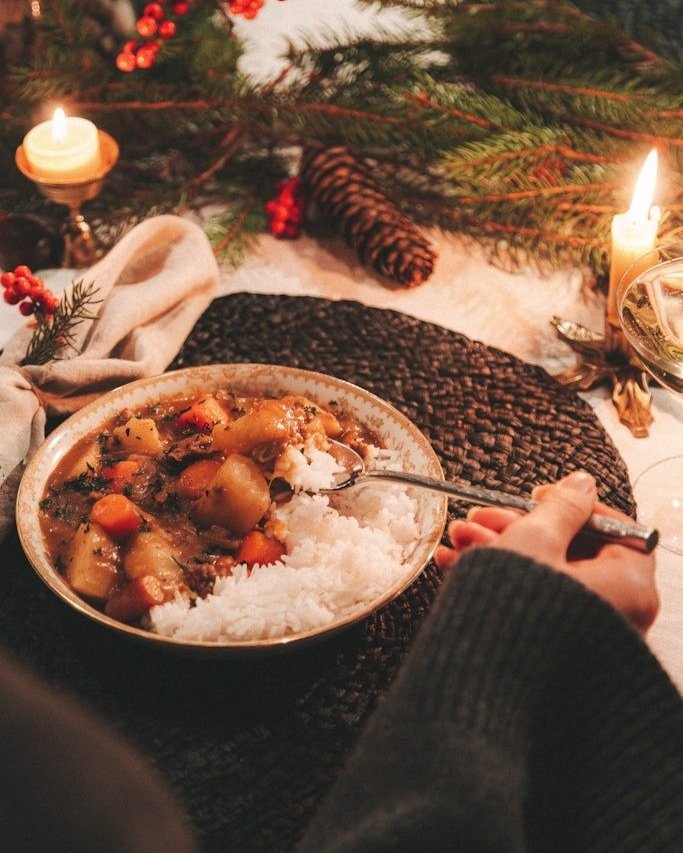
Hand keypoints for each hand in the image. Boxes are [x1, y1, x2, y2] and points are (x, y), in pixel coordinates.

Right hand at [434, 471, 658, 631]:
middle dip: (515, 528)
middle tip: (478, 517)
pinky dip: (500, 582)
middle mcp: (618, 615)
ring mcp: (585, 636)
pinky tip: (454, 563)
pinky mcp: (554, 652)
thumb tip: (583, 482)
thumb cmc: (516, 610)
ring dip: (497, 550)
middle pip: (571, 552)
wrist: (482, 685)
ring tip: (456, 538)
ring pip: (543, 577)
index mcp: (630, 586)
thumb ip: (562, 506)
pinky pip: (532, 604)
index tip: (535, 497)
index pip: (615, 529)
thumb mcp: (535, 539)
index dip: (573, 506)